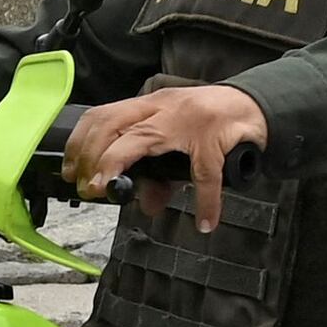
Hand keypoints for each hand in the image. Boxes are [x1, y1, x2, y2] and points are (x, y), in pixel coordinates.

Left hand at [69, 83, 269, 229]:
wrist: (255, 105)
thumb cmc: (213, 120)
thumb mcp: (181, 143)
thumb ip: (161, 173)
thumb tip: (146, 204)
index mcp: (150, 105)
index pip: (103, 116)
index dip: (80, 143)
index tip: (71, 171)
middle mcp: (162, 107)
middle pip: (111, 124)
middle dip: (90, 155)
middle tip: (87, 186)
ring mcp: (187, 121)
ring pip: (140, 140)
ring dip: (116, 166)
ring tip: (111, 192)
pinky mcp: (214, 139)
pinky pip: (205, 175)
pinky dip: (205, 201)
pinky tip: (206, 221)